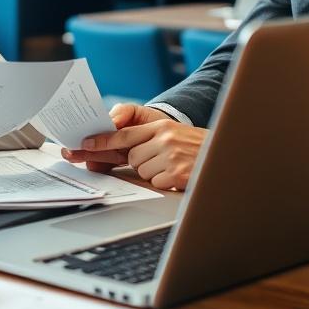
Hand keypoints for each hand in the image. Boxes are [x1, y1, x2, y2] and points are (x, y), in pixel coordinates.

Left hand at [62, 103, 205, 189]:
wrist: (224, 154)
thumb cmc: (192, 146)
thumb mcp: (170, 132)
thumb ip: (144, 134)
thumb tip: (117, 140)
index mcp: (160, 126)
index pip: (123, 134)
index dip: (102, 141)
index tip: (84, 145)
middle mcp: (164, 138)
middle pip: (132, 157)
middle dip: (142, 162)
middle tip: (161, 159)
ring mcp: (171, 156)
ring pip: (142, 171)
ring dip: (153, 172)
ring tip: (172, 166)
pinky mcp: (177, 174)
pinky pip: (156, 182)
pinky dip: (164, 182)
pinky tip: (177, 174)